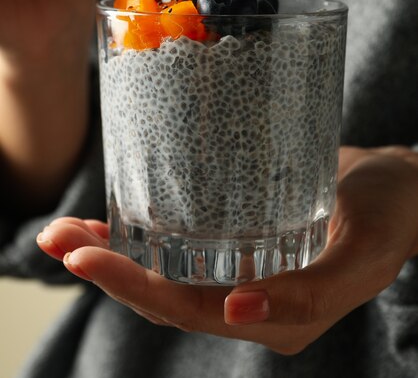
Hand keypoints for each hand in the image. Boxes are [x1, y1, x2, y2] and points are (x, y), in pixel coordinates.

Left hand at [37, 145, 417, 354]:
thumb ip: (310, 295)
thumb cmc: (388, 217)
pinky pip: (181, 246)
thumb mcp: (362, 254)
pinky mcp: (238, 242)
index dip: (130, 286)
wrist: (398, 187)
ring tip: (63, 231)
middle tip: (55, 238)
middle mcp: (250, 302)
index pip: (186, 310)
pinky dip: (142, 234)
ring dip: (112, 253)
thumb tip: (238, 314)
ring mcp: (241, 272)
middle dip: (105, 269)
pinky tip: (113, 218)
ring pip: (165, 272)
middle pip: (163, 294)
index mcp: (276, 320)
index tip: (81, 256)